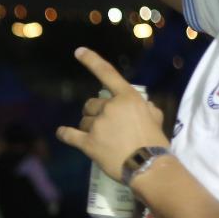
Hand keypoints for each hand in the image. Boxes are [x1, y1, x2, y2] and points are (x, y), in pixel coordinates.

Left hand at [57, 48, 168, 178]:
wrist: (149, 166)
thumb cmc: (155, 141)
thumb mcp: (155, 117)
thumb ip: (145, 107)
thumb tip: (140, 105)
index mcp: (127, 98)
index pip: (107, 74)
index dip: (92, 61)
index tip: (78, 51)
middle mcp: (110, 107)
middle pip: (91, 105)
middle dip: (96, 113)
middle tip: (107, 127)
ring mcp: (97, 125)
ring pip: (84, 121)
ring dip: (89, 127)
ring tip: (102, 140)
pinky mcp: (88, 143)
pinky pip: (70, 135)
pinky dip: (65, 134)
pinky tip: (62, 133)